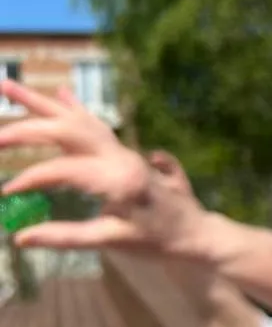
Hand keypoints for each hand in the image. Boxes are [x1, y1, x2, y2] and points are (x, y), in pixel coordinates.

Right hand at [0, 81, 212, 257]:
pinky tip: (62, 94)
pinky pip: (96, 125)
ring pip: (78, 119)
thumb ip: (66, 237)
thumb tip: (21, 238)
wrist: (198, 233)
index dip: (30, 181)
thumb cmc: (158, 241)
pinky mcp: (126, 153)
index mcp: (116, 178)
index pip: (61, 171)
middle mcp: (119, 156)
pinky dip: (75, 109)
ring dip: (42, 103)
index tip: (7, 194)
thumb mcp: (112, 242)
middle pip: (65, 130)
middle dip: (25, 129)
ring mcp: (124, 151)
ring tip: (6, 84)